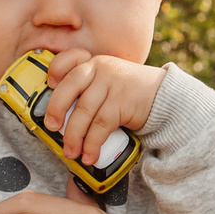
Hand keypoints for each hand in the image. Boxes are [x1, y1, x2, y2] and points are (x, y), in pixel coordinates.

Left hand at [41, 50, 163, 168]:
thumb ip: (88, 88)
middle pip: (70, 86)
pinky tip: (90, 155)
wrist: (164, 98)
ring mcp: (112, 83)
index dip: (57, 69)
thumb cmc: (129, 94)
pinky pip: (101, 125)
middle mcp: (101, 68)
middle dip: (56, 109)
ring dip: (74, 136)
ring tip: (71, 152)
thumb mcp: (109, 81)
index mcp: (94, 63)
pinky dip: (92, 143)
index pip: (71, 57)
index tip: (50, 84)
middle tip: (51, 127)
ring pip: (84, 110)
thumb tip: (60, 118)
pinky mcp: (123, 102)